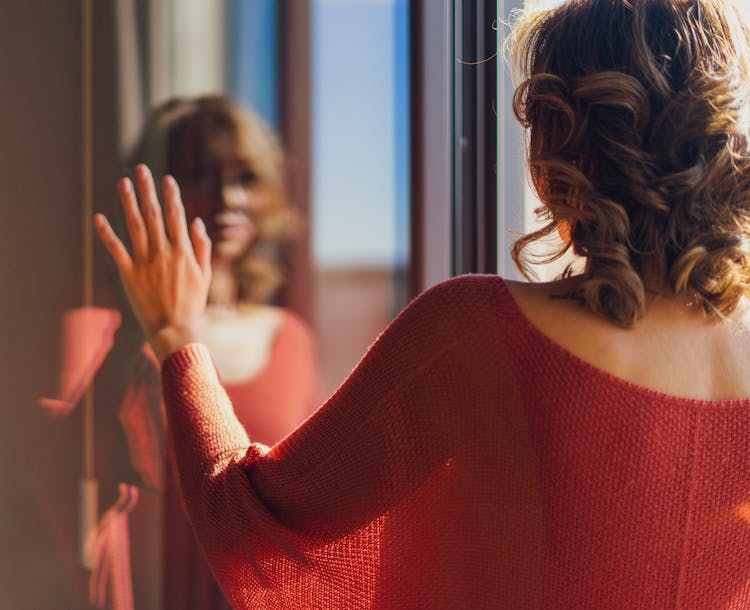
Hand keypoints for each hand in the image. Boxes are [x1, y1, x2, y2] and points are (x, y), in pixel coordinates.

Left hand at [94, 164, 211, 361]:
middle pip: (154, 215)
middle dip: (147, 190)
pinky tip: (98, 217)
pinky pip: (116, 250)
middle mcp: (163, 253)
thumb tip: (197, 223)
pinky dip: (106, 233)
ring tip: (122, 183)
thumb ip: (202, 248)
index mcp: (183, 252)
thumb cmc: (192, 304)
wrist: (174, 329)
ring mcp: (145, 262)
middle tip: (141, 170)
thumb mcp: (205, 276)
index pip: (177, 217)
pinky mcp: (129, 274)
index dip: (172, 196)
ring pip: (135, 226)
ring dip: (128, 202)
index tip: (167, 179)